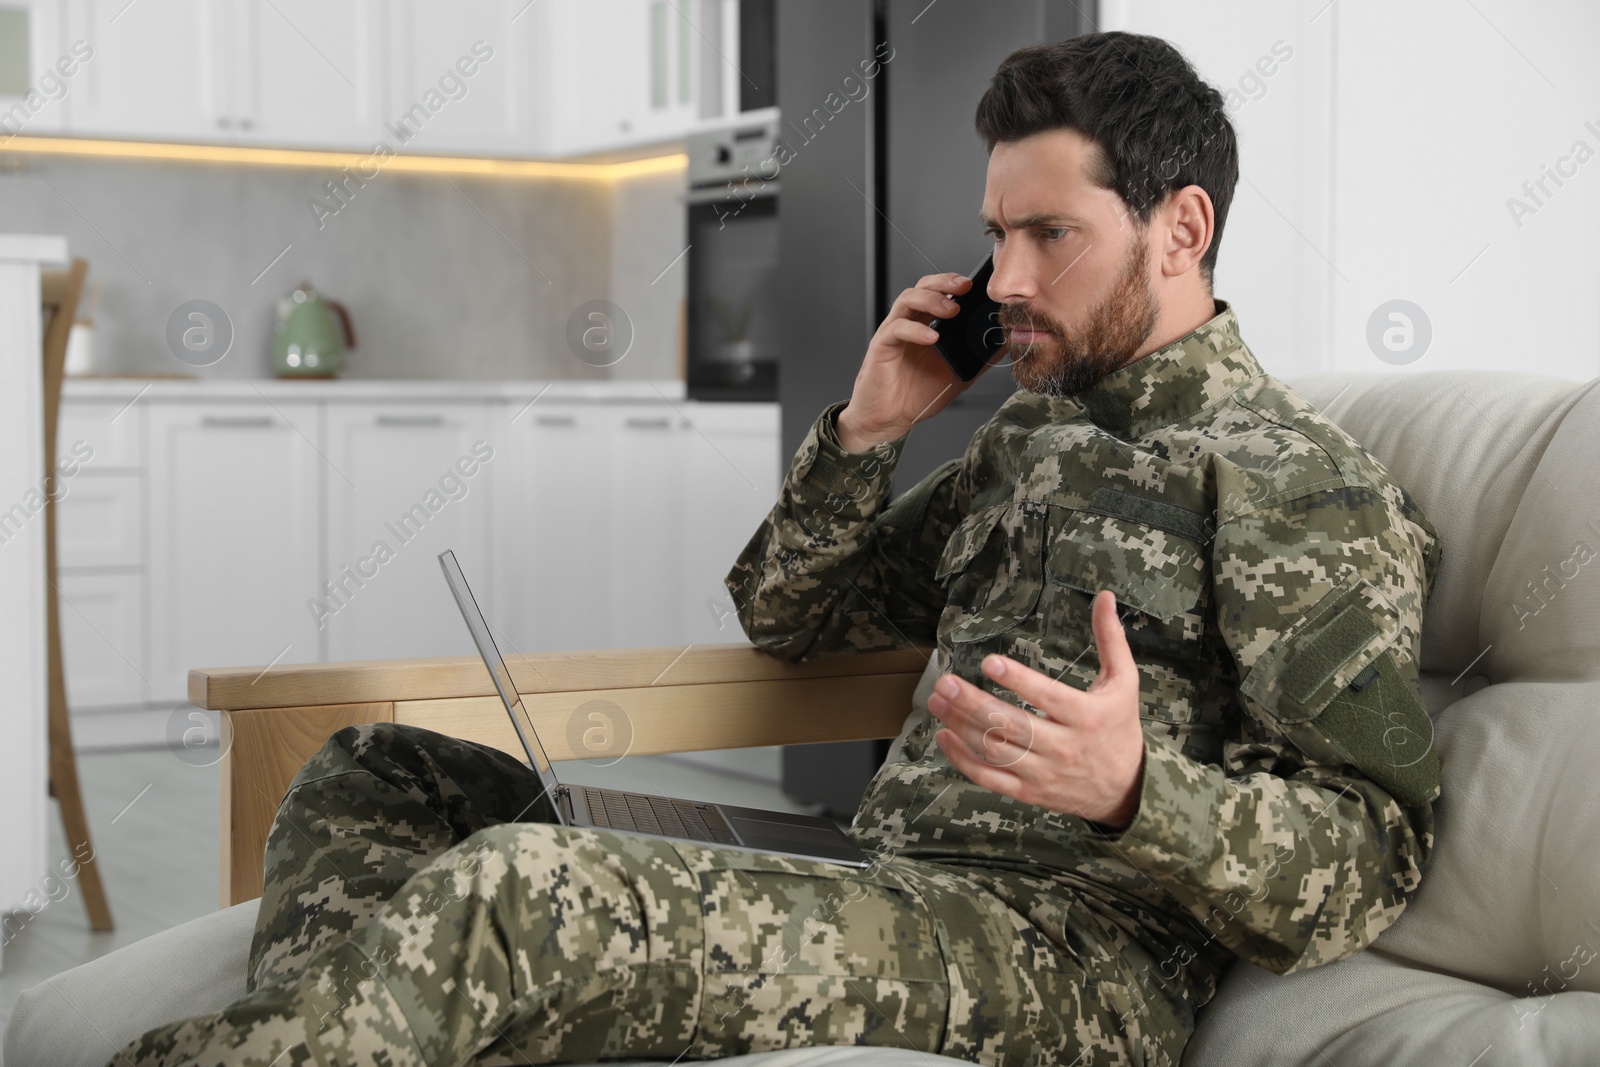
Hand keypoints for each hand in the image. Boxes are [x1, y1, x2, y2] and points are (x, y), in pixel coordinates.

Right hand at [836, 272, 987, 451]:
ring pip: (908, 300)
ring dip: (931, 300)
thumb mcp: (958, 374)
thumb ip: (978, 359)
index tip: (977, 285)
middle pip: (923, 287)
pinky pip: (897, 329)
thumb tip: (1003, 346)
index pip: (939, 291)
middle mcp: (909, 323)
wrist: (890, 419)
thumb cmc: (917, 395)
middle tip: (965, 287)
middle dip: (945, 282)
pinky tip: (932, 337)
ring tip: (952, 310)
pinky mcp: (882, 346)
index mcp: (926, 325)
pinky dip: (915, 330)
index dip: (955, 283)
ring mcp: (894, 332)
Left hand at [926, 590, 1146, 829]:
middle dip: (973, 704)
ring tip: (936, 700)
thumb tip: (1105, 597)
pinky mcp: (1030, 793)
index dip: (1018, 680)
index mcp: (1086, 717)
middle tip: (945, 683)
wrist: (1127, 790)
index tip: (989, 662)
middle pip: (1012, 725)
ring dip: (961, 726)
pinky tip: (944, 736)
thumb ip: (1111, 639)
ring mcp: (1044, 773)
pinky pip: (991, 779)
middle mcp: (1064, 748)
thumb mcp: (1124, 682)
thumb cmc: (1119, 727)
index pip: (1047, 698)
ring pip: (996, 751)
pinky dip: (964, 761)